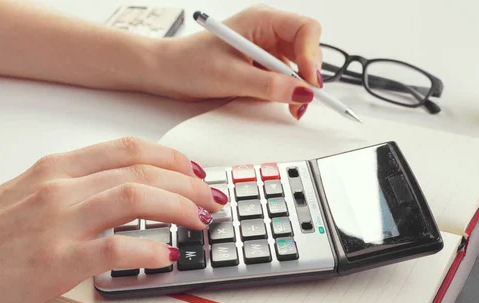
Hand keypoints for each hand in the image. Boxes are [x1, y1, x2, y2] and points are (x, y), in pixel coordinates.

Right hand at [0, 137, 226, 302]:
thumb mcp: (32, 193)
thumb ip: (79, 185)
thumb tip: (133, 189)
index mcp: (57, 168)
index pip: (129, 148)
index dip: (171, 157)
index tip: (194, 172)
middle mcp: (60, 186)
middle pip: (141, 169)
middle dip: (187, 183)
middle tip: (210, 199)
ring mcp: (58, 221)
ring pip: (135, 196)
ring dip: (178, 207)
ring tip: (198, 221)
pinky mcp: (57, 260)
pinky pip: (116, 247)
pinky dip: (149, 249)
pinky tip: (165, 256)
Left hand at [146, 5, 322, 119]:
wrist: (166, 74)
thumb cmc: (188, 64)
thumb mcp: (231, 77)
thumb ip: (269, 86)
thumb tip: (303, 92)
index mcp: (262, 20)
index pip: (305, 29)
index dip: (312, 55)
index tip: (309, 81)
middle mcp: (267, 32)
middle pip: (306, 49)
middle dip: (308, 75)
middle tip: (304, 99)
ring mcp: (265, 51)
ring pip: (298, 67)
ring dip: (299, 87)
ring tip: (293, 106)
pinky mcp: (261, 68)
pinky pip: (284, 79)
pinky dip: (288, 93)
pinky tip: (284, 103)